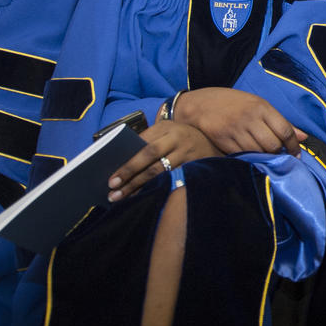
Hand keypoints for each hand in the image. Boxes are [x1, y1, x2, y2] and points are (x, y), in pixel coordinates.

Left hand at [107, 120, 221, 200]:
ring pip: (161, 172)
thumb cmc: (181, 137)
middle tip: (113, 189)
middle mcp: (177, 139)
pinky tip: (146, 198)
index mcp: (166, 128)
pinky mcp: (195, 167)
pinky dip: (158, 189)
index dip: (128, 163)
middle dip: (130, 174)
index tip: (112, 177)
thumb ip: (149, 141)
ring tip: (124, 197)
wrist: (214, 139)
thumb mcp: (167, 131)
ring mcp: (188, 154)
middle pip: (150, 157)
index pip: (144, 145)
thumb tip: (121, 160)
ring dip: (141, 186)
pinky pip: (173, 180)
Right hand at [171, 87, 305, 155]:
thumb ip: (280, 121)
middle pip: (273, 145)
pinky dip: (249, 158)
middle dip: (279, 154)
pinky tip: (250, 156)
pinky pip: (243, 156)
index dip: (294, 146)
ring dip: (264, 158)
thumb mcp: (257, 105)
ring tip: (264, 156)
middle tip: (278, 156)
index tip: (297, 155)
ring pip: (259, 152)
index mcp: (261, 107)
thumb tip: (303, 137)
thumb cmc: (231, 103)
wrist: (198, 105)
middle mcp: (250, 118)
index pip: (285, 130)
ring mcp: (235, 130)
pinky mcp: (223, 141)